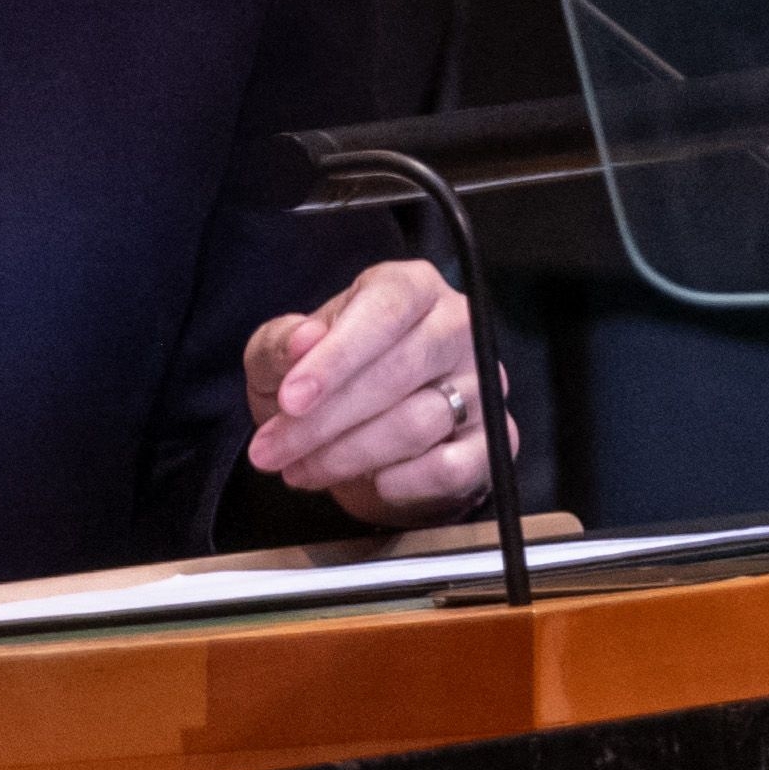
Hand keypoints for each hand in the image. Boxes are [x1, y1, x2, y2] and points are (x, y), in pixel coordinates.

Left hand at [241, 259, 510, 525]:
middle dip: (324, 421)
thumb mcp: (280, 353)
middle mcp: (456, 326)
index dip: (336, 358)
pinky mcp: (495, 438)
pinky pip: (451, 467)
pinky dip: (404, 481)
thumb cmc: (321, 378)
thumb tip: (303, 339)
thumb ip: (282, 343)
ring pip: (417, 424)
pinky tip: (371, 482)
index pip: (383, 311)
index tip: (290, 400)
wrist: (361, 432)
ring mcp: (483, 383)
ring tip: (300, 470)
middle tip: (273, 451)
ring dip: (348, 456)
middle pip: (396, 373)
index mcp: (410, 287)